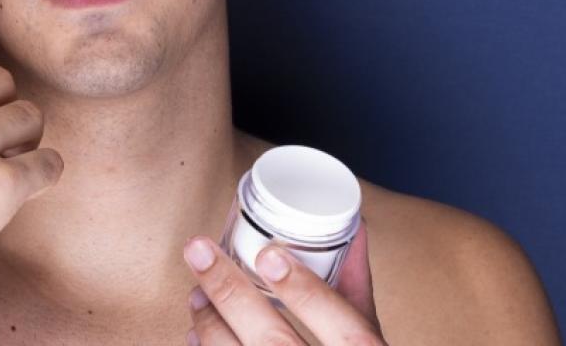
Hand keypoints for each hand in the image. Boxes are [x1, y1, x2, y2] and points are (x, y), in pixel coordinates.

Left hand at [183, 220, 386, 344]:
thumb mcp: (372, 345)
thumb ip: (356, 294)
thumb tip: (353, 231)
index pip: (344, 327)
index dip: (306, 291)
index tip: (268, 254)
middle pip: (275, 344)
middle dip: (231, 295)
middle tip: (199, 251)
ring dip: (210, 328)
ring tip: (195, 294)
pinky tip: (194, 338)